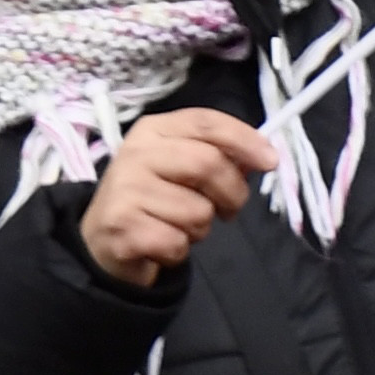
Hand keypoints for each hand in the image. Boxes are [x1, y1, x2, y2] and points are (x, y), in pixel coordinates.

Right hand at [76, 108, 272, 287]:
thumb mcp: (181, 168)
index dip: (243, 139)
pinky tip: (161, 244)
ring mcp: (126, 190)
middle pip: (207, 164)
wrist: (103, 239)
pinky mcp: (122, 227)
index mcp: (153, 130)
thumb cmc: (154, 199)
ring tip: (179, 226)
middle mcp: (136, 153)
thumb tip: (262, 155)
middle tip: (229, 210)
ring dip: (200, 228)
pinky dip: (179, 252)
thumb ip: (217, 156)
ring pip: (197, 211)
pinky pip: (177, 242)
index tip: (271, 161)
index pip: (205, 122)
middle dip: (232, 193)